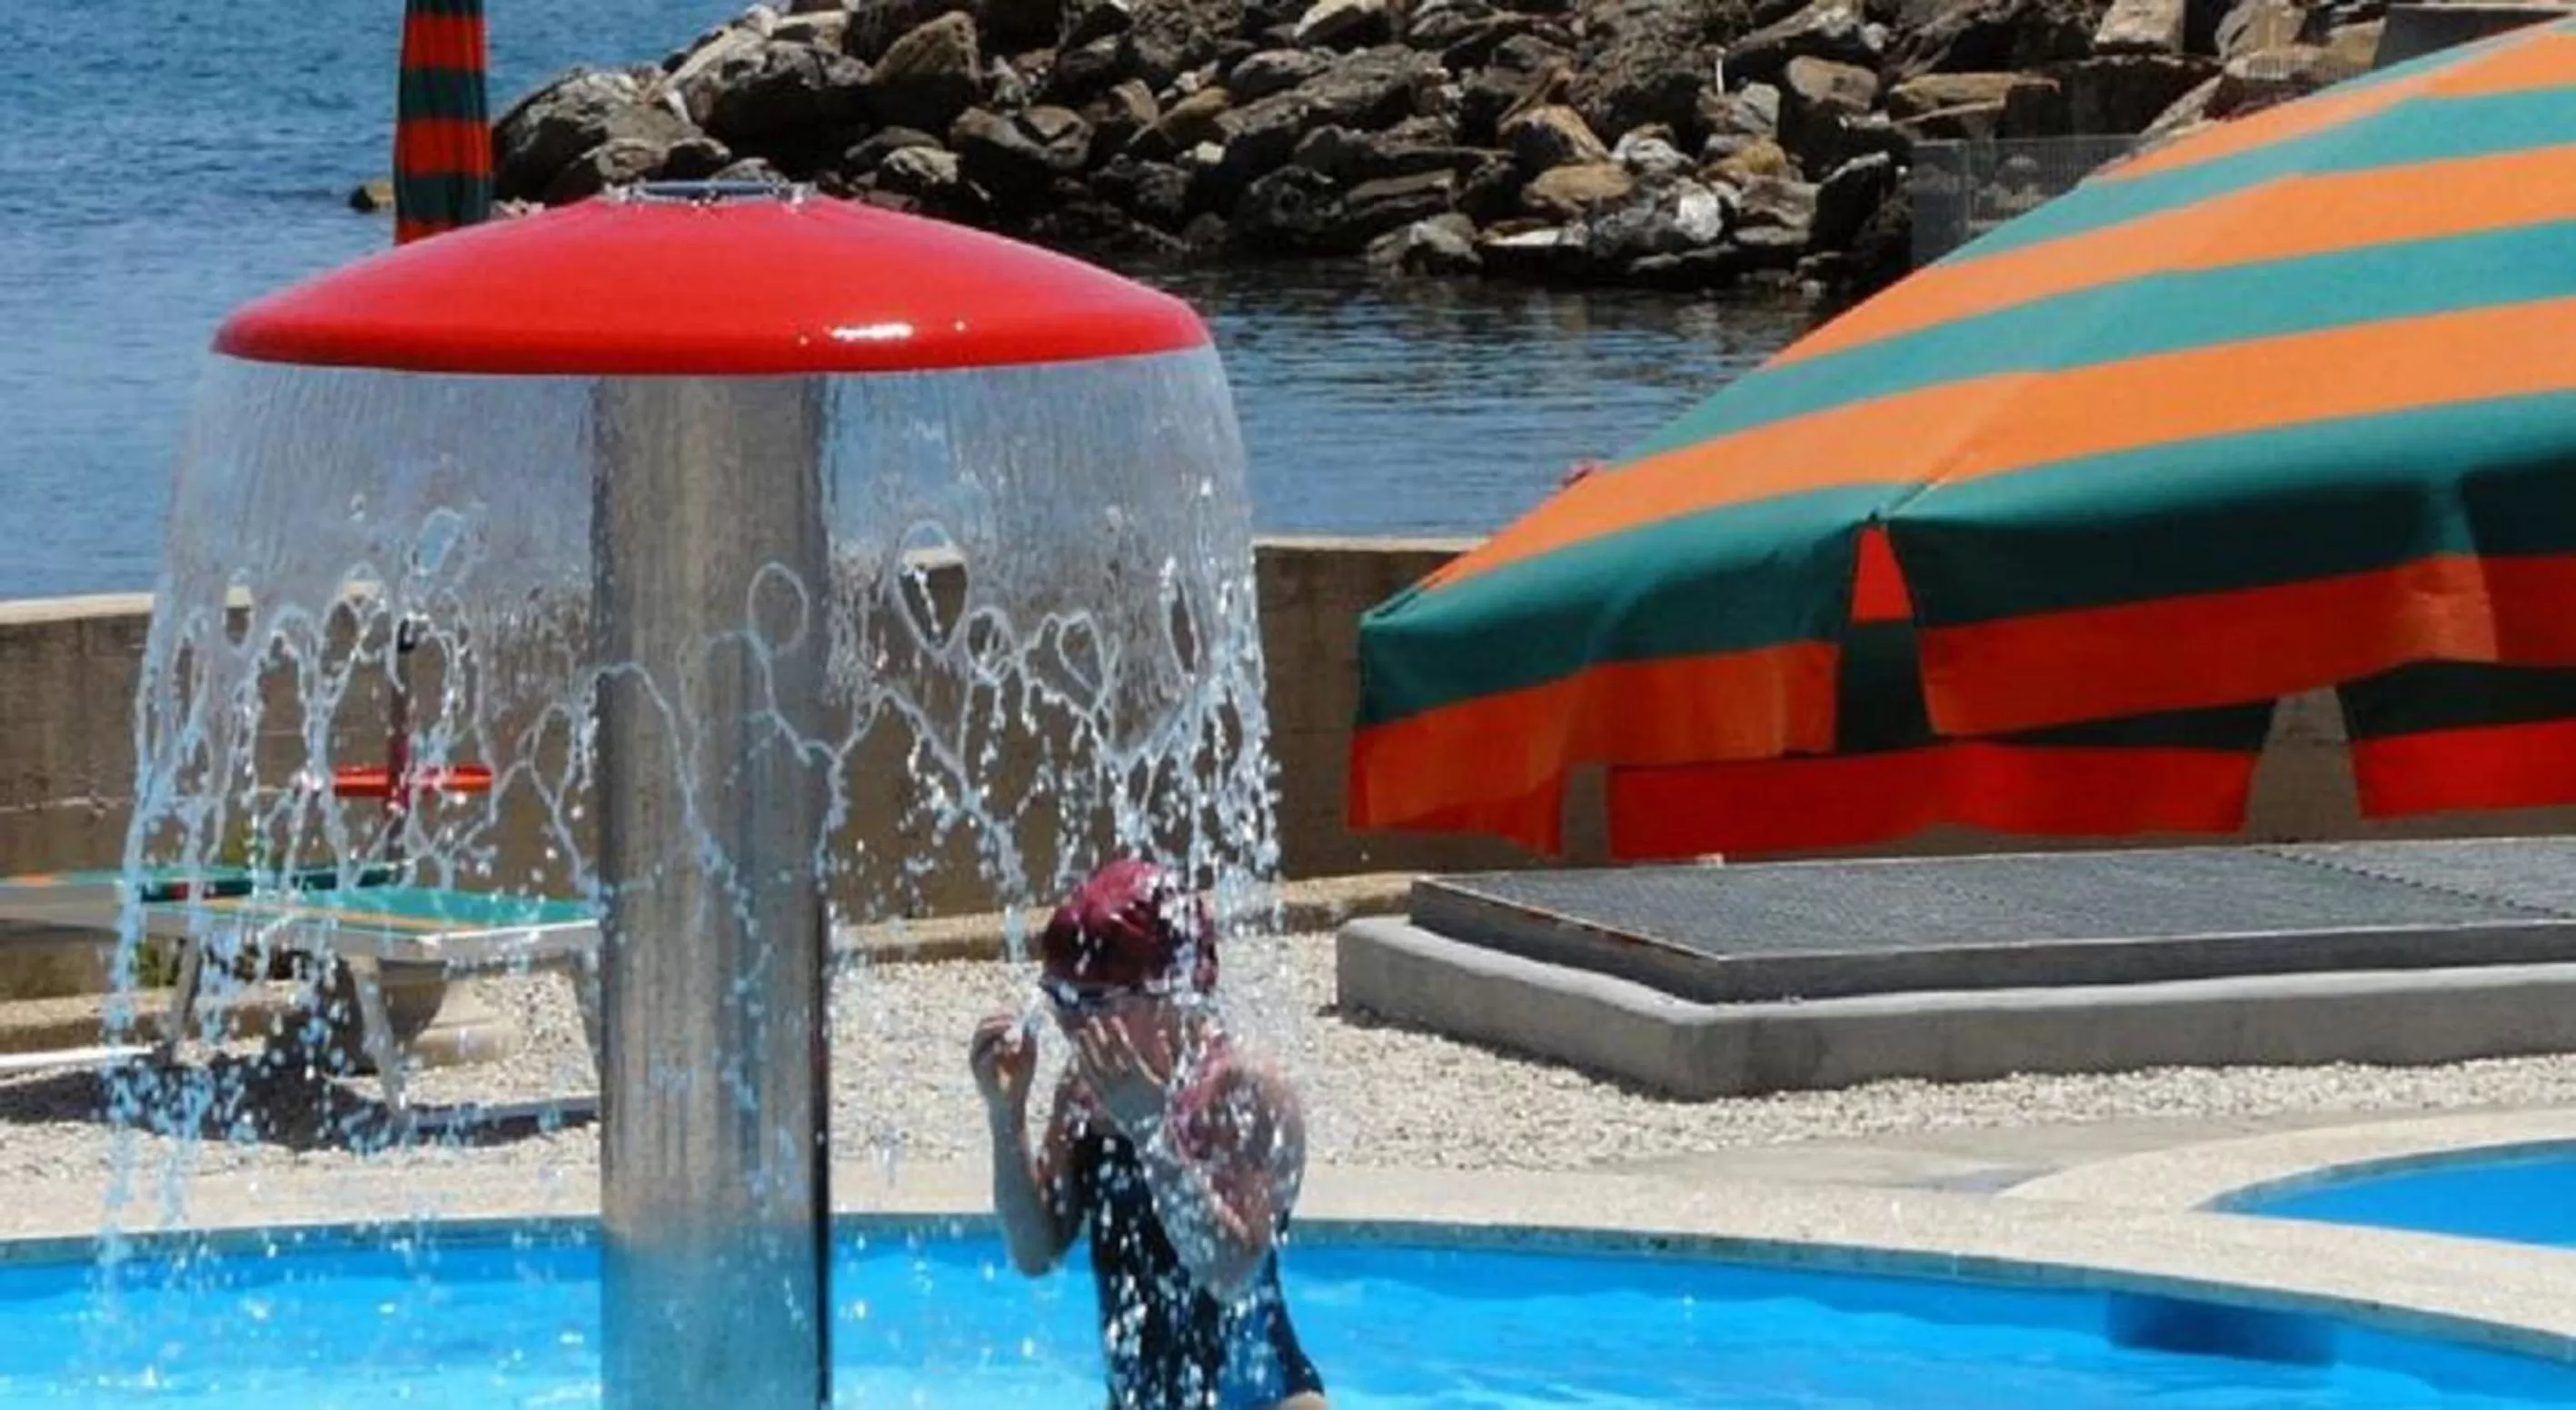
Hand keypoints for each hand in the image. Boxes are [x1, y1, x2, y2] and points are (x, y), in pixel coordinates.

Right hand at [969, 1010, 1035, 1112]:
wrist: (1012, 1105)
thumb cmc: (1020, 1079)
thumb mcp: (1028, 1054)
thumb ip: (1029, 1038)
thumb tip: (1032, 1018)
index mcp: (989, 1042)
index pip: (990, 1020)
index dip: (1002, 1013)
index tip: (1017, 1010)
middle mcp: (979, 1049)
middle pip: (982, 1025)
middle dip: (999, 1018)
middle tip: (1014, 1017)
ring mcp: (976, 1061)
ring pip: (980, 1037)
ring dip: (997, 1029)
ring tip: (1012, 1029)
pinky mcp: (979, 1073)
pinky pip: (985, 1057)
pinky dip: (998, 1049)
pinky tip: (1010, 1049)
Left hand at [1071, 1019, 1170, 1135]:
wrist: (1153, 1136)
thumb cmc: (1164, 1107)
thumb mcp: (1171, 1083)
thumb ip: (1167, 1057)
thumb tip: (1161, 1033)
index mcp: (1141, 1078)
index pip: (1126, 1051)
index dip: (1119, 1035)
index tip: (1113, 1020)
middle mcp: (1124, 1085)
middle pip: (1107, 1056)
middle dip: (1099, 1037)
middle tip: (1092, 1020)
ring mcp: (1111, 1094)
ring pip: (1095, 1068)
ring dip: (1087, 1049)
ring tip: (1080, 1033)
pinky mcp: (1104, 1102)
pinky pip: (1090, 1082)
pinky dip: (1084, 1068)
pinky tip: (1078, 1056)